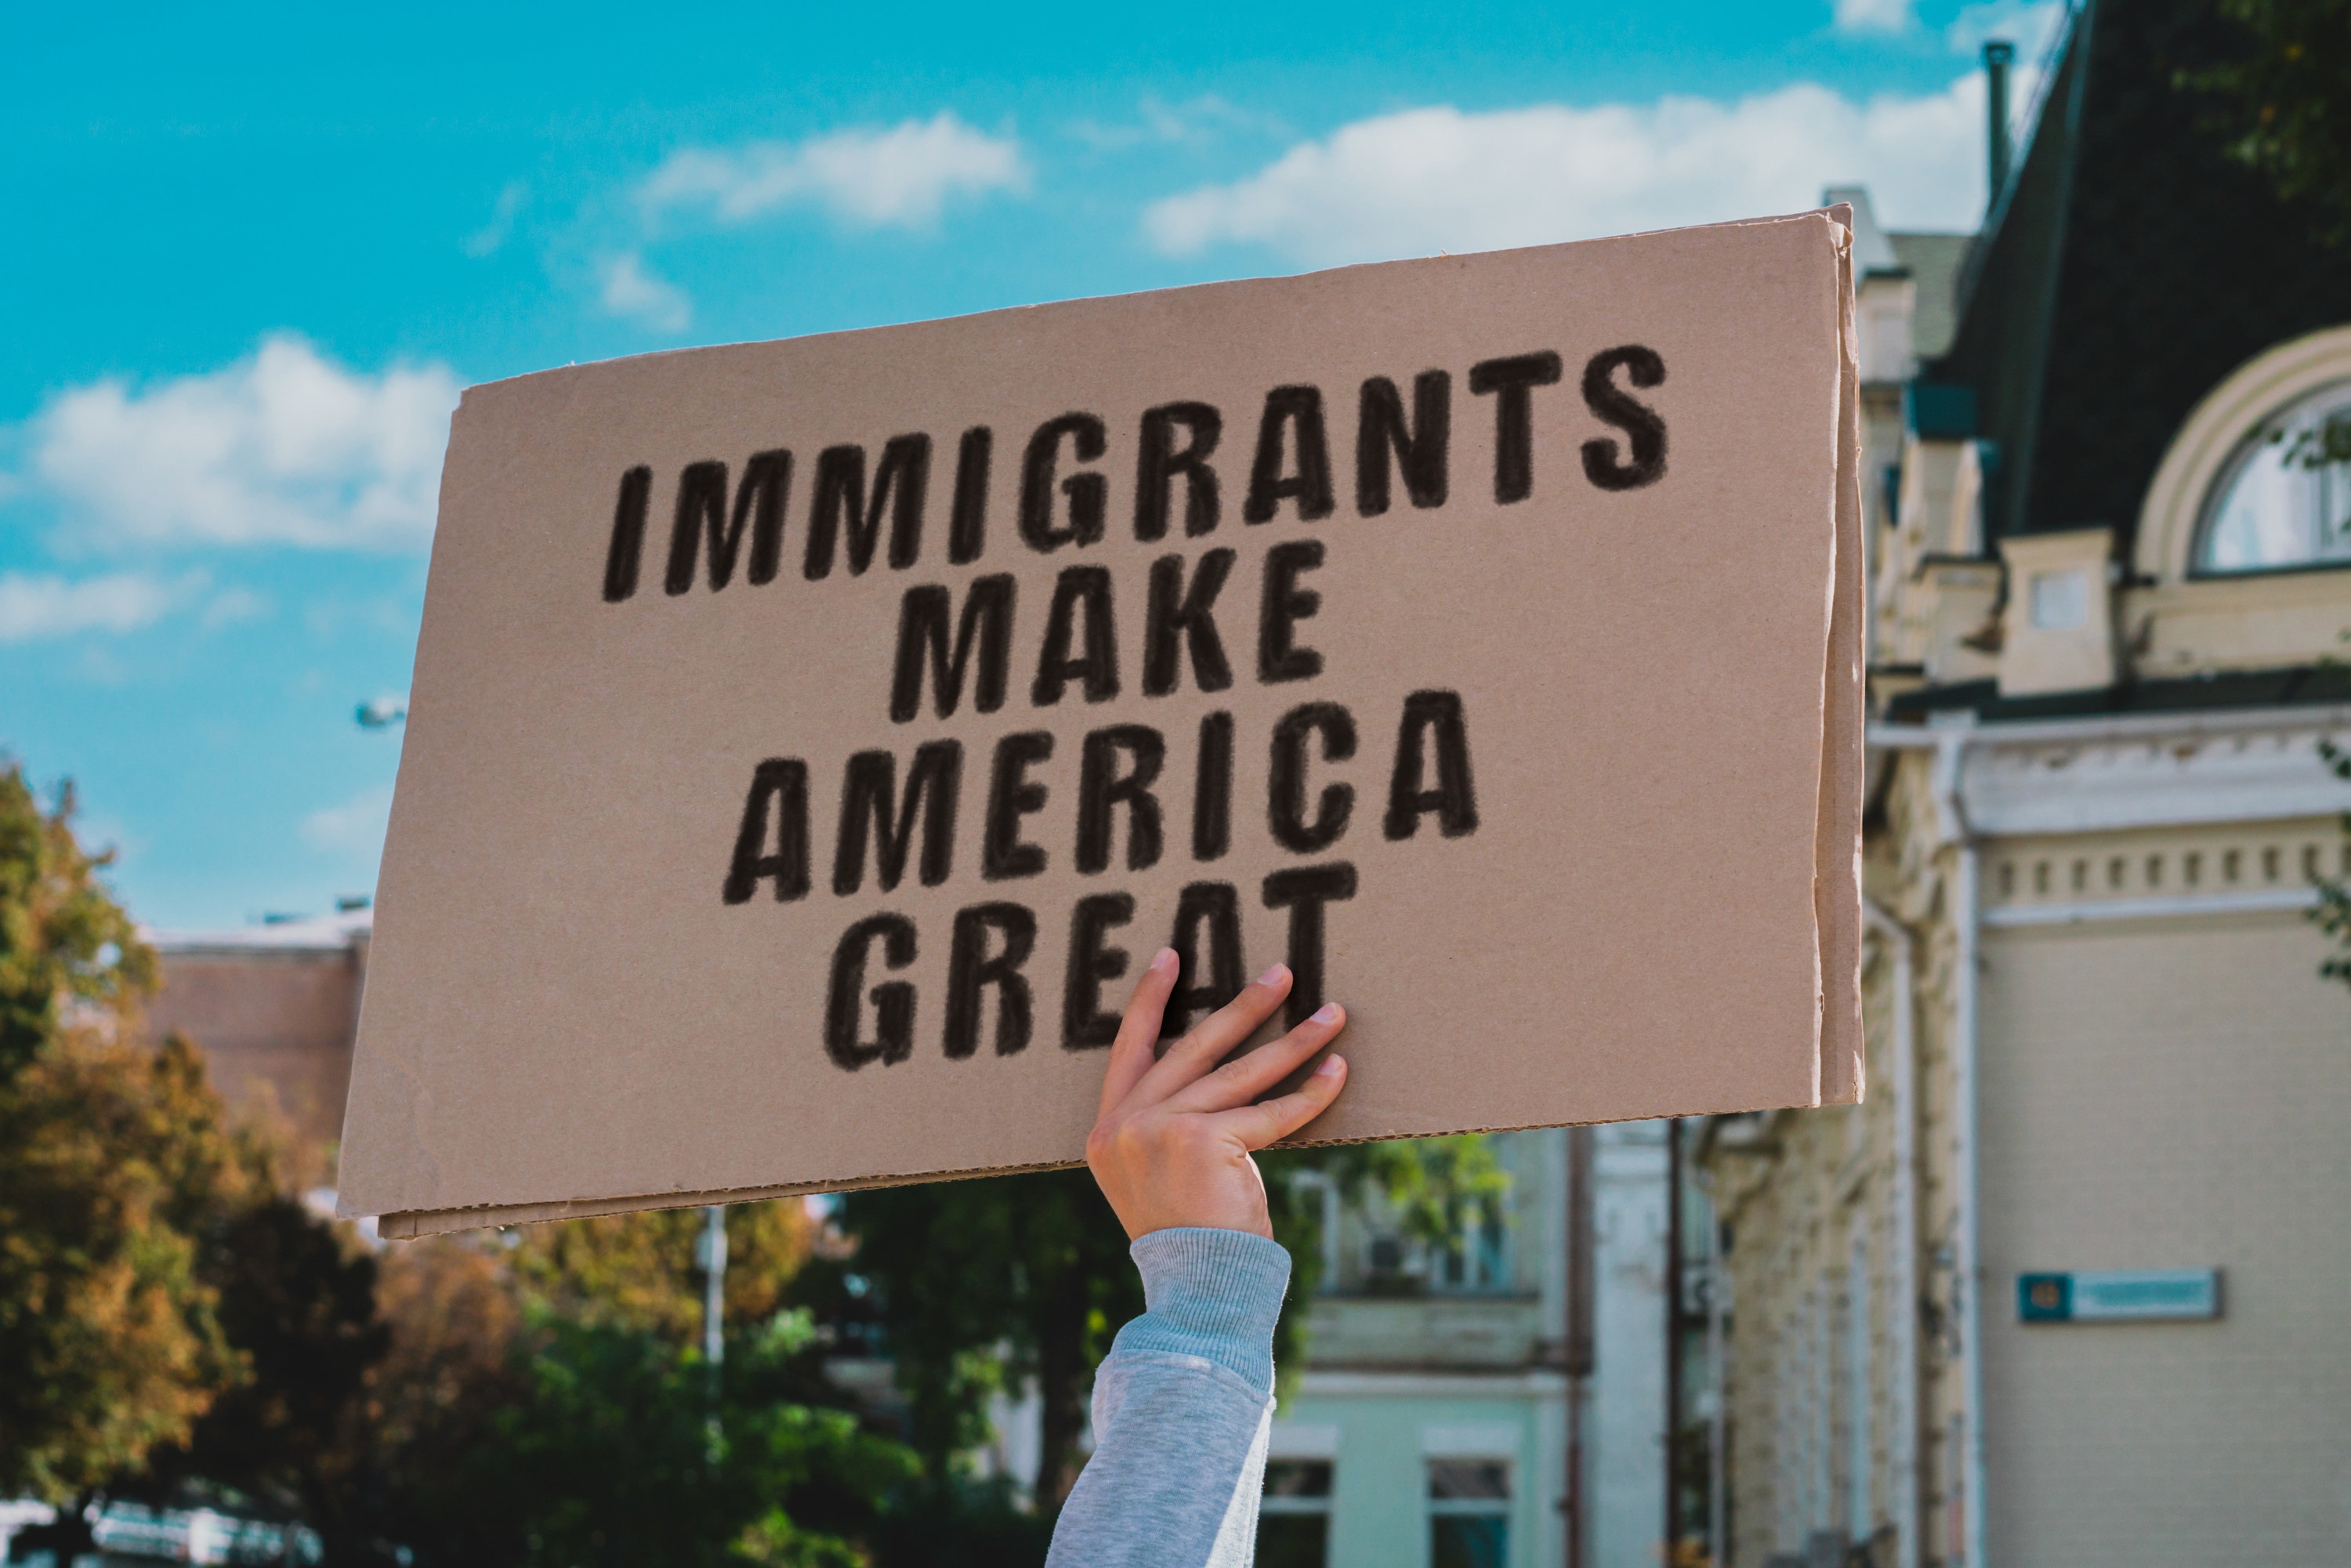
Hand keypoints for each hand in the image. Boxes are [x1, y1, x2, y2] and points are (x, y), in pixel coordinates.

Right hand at [1084, 949, 1349, 1240]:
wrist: (1196, 1289)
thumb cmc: (1188, 1239)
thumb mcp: (1156, 1177)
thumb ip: (1167, 1129)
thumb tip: (1221, 1078)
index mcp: (1106, 1130)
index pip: (1129, 1048)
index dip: (1151, 1001)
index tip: (1172, 957)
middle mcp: (1125, 1123)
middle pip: (1195, 1047)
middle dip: (1246, 1006)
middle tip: (1283, 974)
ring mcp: (1161, 1128)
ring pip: (1241, 1072)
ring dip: (1294, 1040)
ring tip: (1331, 1014)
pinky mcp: (1205, 1140)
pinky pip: (1271, 1112)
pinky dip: (1310, 1093)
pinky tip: (1337, 1072)